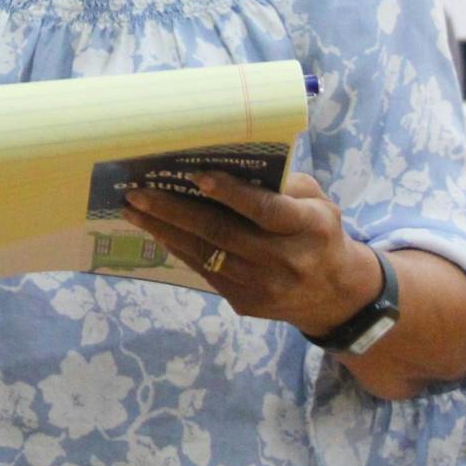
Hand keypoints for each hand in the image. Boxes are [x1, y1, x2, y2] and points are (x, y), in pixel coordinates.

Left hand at [122, 170, 376, 339]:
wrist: (333, 295)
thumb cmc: (319, 232)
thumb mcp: (317, 201)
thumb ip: (283, 184)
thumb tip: (230, 162)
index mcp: (308, 227)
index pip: (265, 210)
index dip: (230, 193)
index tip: (194, 175)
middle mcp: (284, 260)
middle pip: (222, 233)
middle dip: (174, 211)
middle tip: (138, 192)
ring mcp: (262, 286)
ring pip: (205, 254)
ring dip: (163, 231)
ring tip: (133, 210)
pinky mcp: (244, 303)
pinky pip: (204, 271)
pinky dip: (178, 248)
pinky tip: (157, 230)